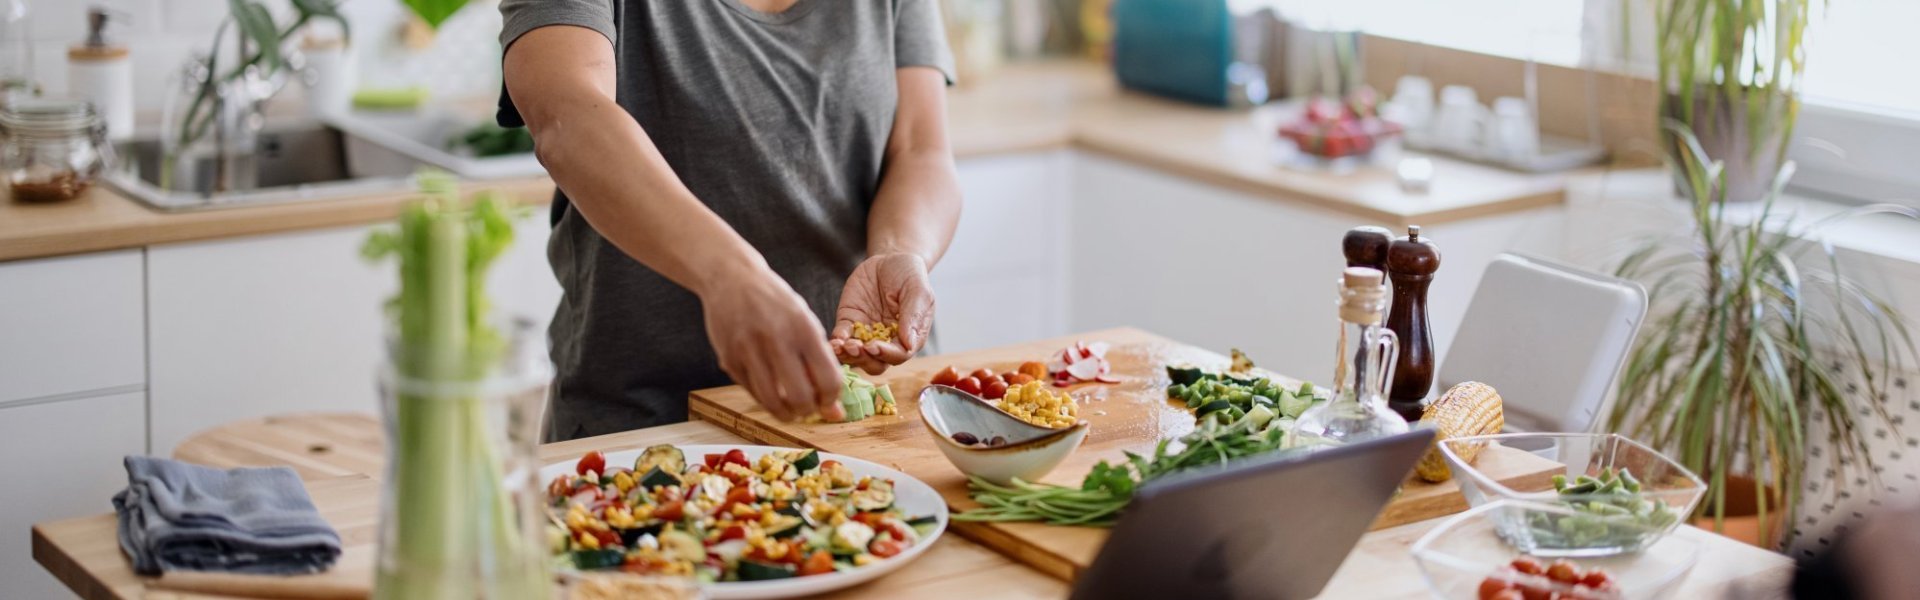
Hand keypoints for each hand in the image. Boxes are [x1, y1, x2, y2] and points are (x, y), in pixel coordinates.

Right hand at [700, 265, 843, 421]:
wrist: (732, 278)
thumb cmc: (775, 303)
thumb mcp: (804, 322)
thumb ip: (820, 362)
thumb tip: (834, 409)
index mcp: (804, 328)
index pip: (828, 379)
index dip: (832, 400)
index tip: (829, 402)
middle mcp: (777, 339)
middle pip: (801, 397)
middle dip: (809, 411)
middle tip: (808, 408)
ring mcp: (749, 350)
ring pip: (773, 402)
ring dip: (786, 414)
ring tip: (791, 409)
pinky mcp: (729, 359)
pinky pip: (752, 394)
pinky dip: (766, 401)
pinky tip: (772, 393)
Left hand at [830, 253, 934, 374]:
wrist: (889, 259)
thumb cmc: (909, 275)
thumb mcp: (918, 290)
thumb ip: (914, 316)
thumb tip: (910, 345)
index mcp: (908, 336)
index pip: (898, 354)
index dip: (886, 354)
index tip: (874, 347)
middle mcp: (887, 340)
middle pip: (876, 362)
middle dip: (865, 359)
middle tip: (855, 348)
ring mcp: (867, 333)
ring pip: (857, 356)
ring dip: (849, 355)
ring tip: (842, 346)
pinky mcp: (849, 323)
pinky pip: (842, 337)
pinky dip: (837, 342)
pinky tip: (835, 341)